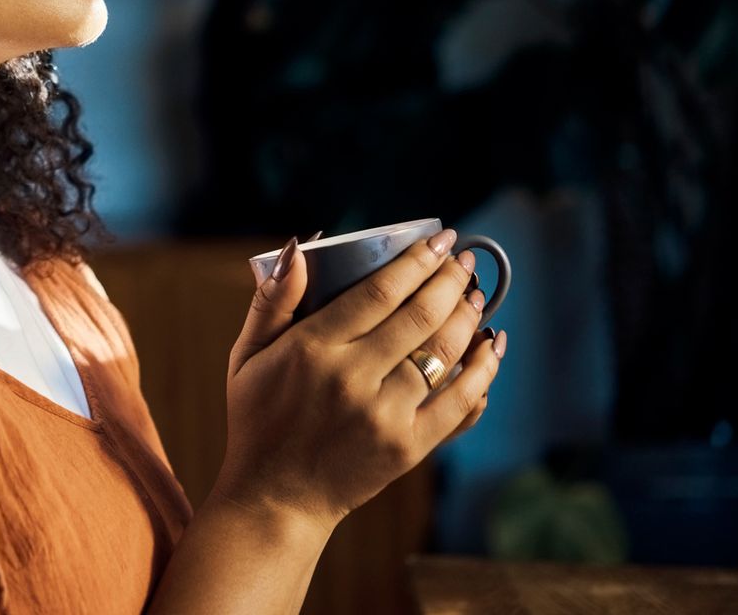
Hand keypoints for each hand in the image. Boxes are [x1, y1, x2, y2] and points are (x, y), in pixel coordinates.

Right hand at [214, 230, 506, 530]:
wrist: (275, 497)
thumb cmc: (259, 420)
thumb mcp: (247, 356)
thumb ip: (271, 302)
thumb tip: (298, 249)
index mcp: (312, 349)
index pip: (378, 291)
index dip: (416, 261)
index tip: (440, 240)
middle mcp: (351, 379)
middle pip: (419, 316)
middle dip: (450, 281)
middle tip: (463, 261)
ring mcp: (383, 416)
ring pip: (442, 354)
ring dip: (468, 318)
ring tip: (477, 295)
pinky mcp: (407, 448)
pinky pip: (458, 403)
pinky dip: (481, 372)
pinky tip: (491, 347)